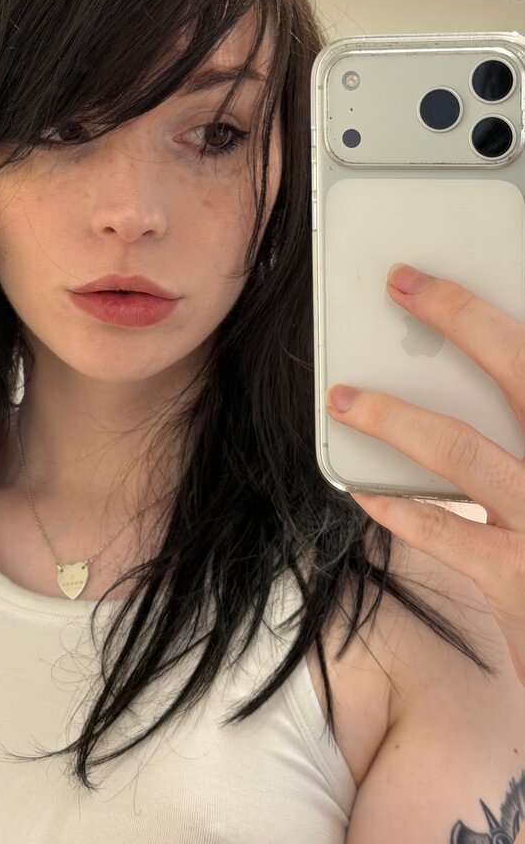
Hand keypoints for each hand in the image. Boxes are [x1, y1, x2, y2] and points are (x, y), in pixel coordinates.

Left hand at [325, 262, 524, 685]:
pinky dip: (396, 505)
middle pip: (521, 368)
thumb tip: (480, 369)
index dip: (490, 309)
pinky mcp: (516, 579)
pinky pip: (442, 530)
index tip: (451, 271)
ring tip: (344, 397)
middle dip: (459, 316)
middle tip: (402, 282)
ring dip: (393, 415)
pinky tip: (363, 490)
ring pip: (462, 446)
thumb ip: (519, 420)